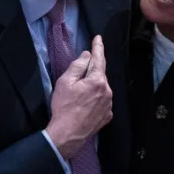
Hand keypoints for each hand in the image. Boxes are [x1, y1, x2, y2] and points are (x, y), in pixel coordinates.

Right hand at [45, 35, 112, 158]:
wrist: (67, 135)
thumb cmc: (64, 107)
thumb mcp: (65, 82)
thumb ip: (77, 66)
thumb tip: (87, 56)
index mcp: (97, 80)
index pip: (99, 59)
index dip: (98, 47)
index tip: (98, 38)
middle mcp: (107, 91)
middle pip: (100, 74)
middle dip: (92, 70)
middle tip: (79, 72)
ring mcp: (109, 105)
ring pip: (101, 88)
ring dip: (93, 86)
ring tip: (78, 95)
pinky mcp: (107, 116)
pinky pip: (102, 101)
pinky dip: (95, 98)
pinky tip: (85, 104)